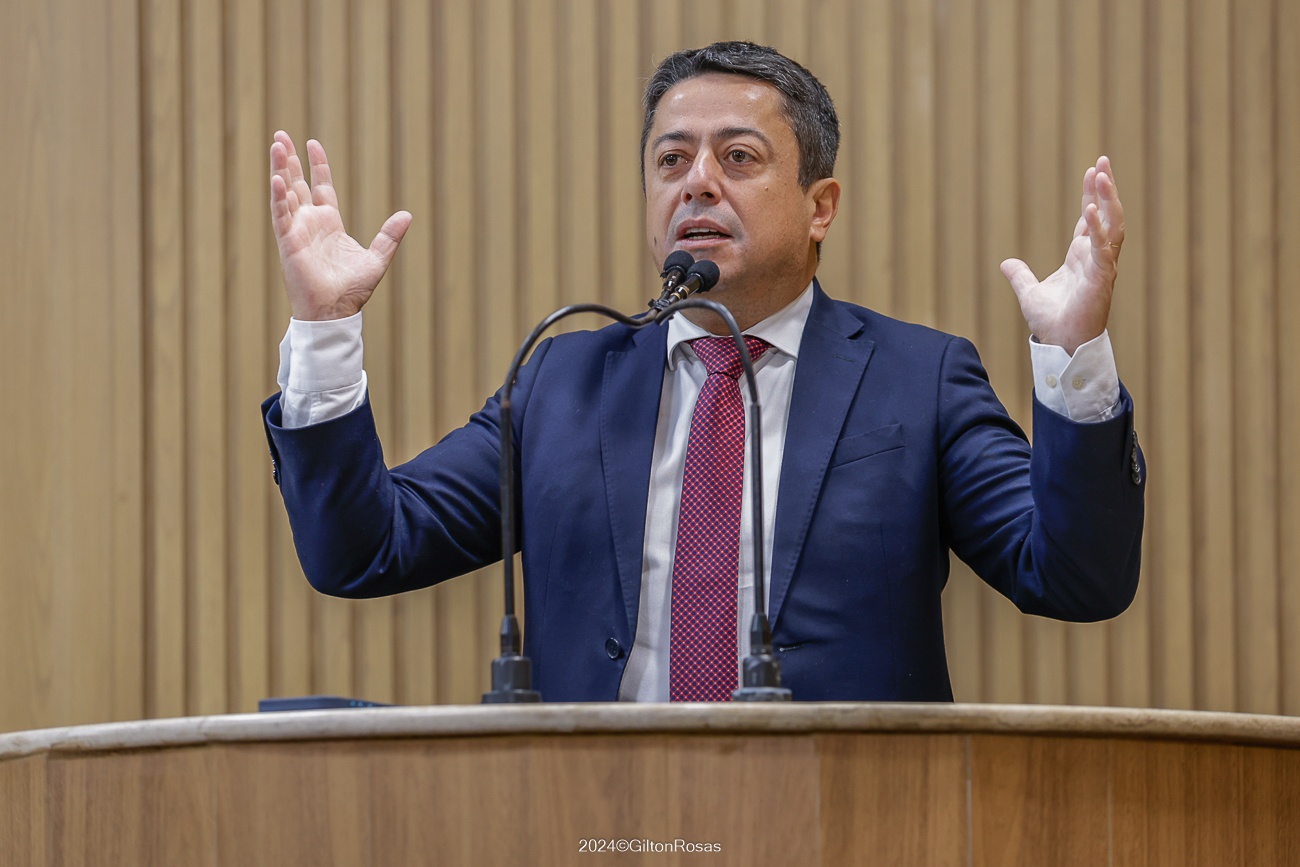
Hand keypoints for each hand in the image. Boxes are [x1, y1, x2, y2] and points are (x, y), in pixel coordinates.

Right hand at [269, 131, 411, 320]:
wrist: (336, 311)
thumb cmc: (352, 291)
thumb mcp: (377, 258)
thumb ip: (390, 236)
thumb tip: (408, 215)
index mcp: (330, 224)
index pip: (321, 187)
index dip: (317, 165)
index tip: (312, 143)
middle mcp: (310, 223)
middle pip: (297, 184)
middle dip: (290, 159)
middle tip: (281, 135)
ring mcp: (297, 231)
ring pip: (285, 193)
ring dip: (280, 169)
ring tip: (277, 144)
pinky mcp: (288, 243)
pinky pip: (281, 215)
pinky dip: (278, 196)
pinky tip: (277, 177)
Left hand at [1000, 155, 1124, 354]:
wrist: (1059, 345)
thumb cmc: (1052, 322)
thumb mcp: (1029, 292)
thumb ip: (1020, 275)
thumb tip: (1005, 263)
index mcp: (1082, 258)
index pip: (1090, 219)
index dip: (1091, 196)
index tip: (1092, 171)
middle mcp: (1096, 259)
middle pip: (1106, 216)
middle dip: (1105, 189)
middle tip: (1102, 161)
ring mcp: (1102, 268)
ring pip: (1112, 227)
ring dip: (1107, 201)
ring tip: (1102, 175)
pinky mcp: (1101, 280)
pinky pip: (1103, 249)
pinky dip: (1098, 229)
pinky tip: (1089, 209)